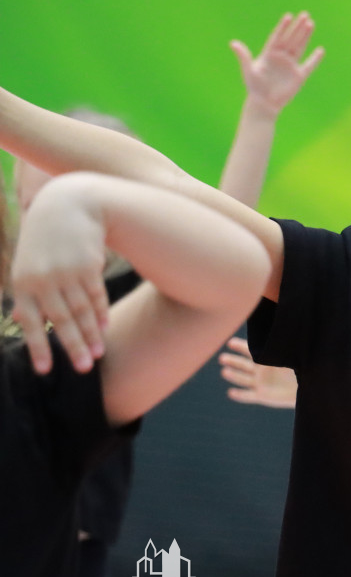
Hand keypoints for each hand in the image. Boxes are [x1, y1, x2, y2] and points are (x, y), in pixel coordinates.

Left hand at [10, 180, 108, 373]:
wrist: (68, 206)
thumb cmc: (44, 239)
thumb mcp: (27, 263)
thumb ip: (25, 292)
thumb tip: (19, 319)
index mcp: (22, 282)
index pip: (31, 321)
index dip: (39, 347)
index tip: (46, 370)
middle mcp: (43, 279)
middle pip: (62, 319)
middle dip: (73, 346)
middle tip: (84, 368)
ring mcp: (67, 272)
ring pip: (82, 310)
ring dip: (92, 334)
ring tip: (98, 354)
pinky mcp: (88, 266)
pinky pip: (96, 296)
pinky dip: (101, 313)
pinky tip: (104, 328)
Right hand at [218, 336, 297, 407]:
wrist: (308, 387)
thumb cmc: (301, 369)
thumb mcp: (290, 356)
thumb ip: (281, 348)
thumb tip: (277, 331)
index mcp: (267, 360)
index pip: (250, 351)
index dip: (240, 346)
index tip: (230, 342)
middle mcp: (261, 371)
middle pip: (243, 365)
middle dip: (232, 361)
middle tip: (222, 358)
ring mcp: (260, 384)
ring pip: (242, 379)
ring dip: (233, 375)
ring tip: (225, 371)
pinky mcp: (262, 396)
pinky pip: (248, 396)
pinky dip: (240, 395)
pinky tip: (231, 392)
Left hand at [230, 11, 324, 115]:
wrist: (264, 104)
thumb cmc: (255, 87)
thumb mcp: (248, 70)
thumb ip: (243, 56)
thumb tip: (233, 43)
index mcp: (269, 53)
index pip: (278, 36)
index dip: (283, 27)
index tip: (288, 16)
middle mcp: (281, 57)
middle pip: (291, 38)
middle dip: (298, 27)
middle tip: (304, 14)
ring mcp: (291, 65)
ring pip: (300, 47)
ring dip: (305, 36)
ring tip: (311, 24)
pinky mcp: (299, 76)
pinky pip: (309, 65)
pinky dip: (315, 59)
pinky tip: (320, 50)